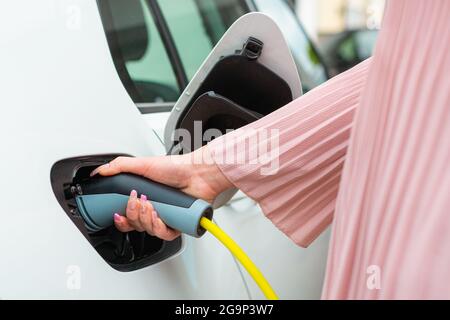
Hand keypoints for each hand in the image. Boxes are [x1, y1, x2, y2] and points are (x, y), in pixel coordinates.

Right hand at [91, 146, 232, 238]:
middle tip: (138, 201)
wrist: (198, 173)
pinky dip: (159, 227)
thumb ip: (119, 166)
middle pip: (135, 225)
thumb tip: (99, 172)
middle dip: (133, 215)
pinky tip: (159, 216)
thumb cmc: (175, 167)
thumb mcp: (142, 163)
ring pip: (148, 231)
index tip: (118, 214)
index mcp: (144, 198)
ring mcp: (166, 217)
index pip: (127, 217)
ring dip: (145, 219)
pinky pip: (164, 235)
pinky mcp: (178, 224)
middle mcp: (154, 209)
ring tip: (150, 205)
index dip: (121, 220)